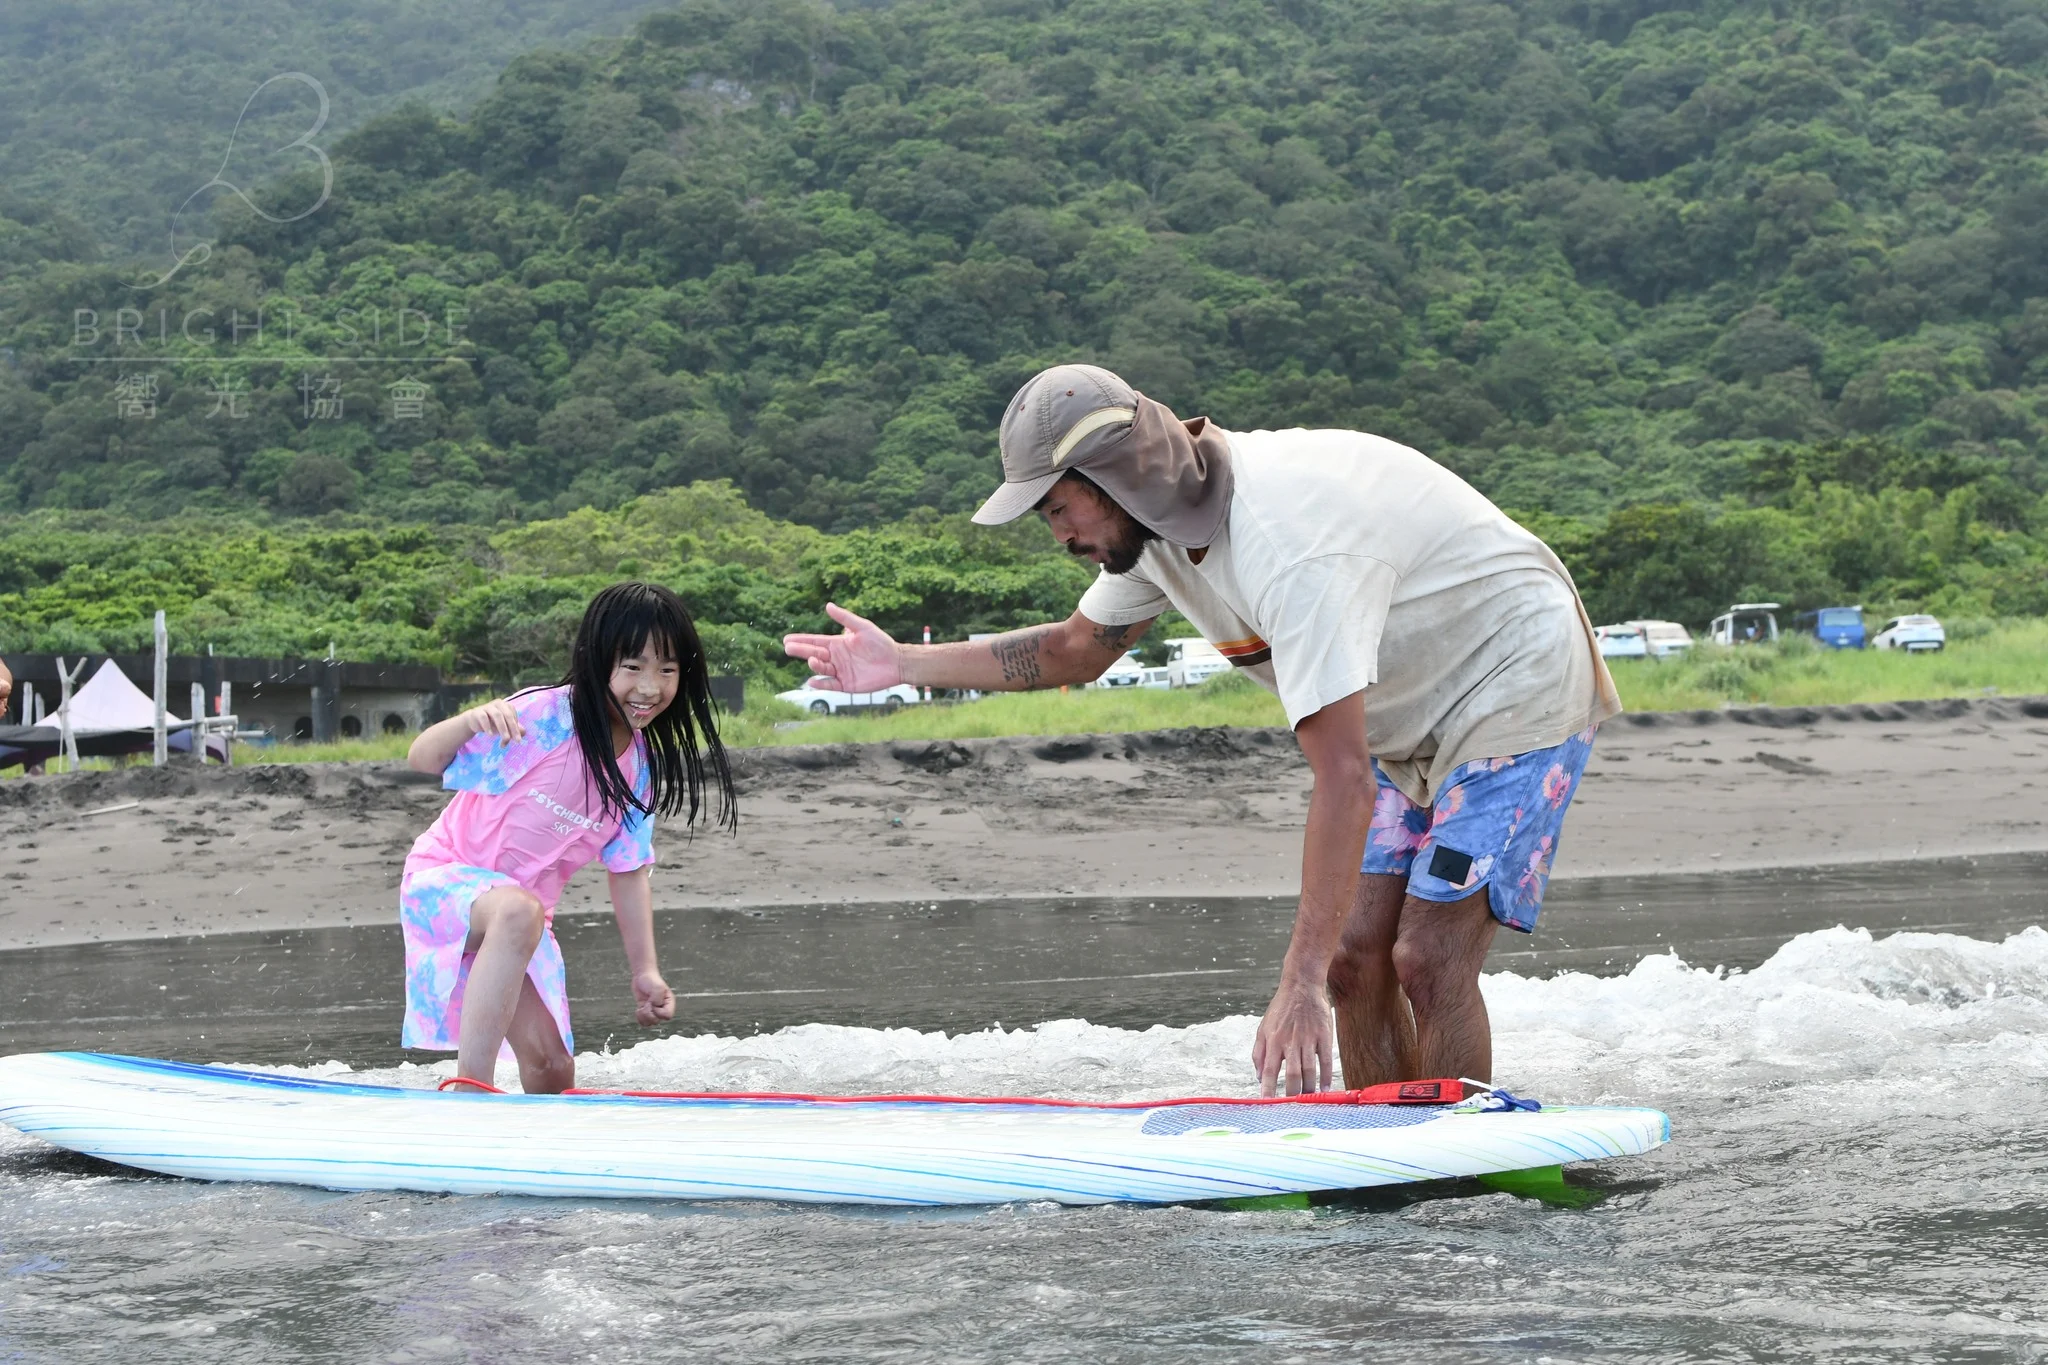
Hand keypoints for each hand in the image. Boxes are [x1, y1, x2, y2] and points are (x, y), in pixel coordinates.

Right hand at [465, 698, 524, 743]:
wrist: (474, 721)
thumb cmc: (492, 723)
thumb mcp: (504, 726)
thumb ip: (514, 729)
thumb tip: (523, 733)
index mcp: (506, 706)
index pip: (514, 717)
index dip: (516, 729)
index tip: (517, 740)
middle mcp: (498, 704)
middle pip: (508, 715)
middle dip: (513, 728)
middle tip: (517, 741)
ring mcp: (487, 706)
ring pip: (497, 715)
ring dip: (503, 728)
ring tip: (506, 739)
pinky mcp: (478, 712)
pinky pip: (483, 717)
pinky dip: (488, 726)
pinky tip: (490, 735)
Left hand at [632, 970, 674, 1025]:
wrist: (642, 976)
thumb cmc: (651, 980)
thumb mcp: (657, 988)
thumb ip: (657, 999)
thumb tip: (653, 1008)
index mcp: (669, 1003)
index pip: (667, 1016)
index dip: (659, 1012)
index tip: (652, 1002)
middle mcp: (662, 1008)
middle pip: (657, 1021)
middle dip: (649, 1014)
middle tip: (646, 1004)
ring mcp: (653, 1010)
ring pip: (650, 1023)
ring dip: (643, 1017)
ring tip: (641, 1008)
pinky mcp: (645, 1010)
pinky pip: (644, 1022)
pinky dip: (639, 1019)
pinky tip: (638, 1010)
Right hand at [782, 603, 904, 691]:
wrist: (896, 662)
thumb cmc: (881, 643)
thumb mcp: (863, 627)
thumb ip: (845, 618)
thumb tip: (828, 605)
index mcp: (837, 643)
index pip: (815, 641)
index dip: (801, 640)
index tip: (786, 639)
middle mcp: (836, 658)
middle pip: (814, 654)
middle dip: (800, 651)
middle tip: (787, 648)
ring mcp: (840, 672)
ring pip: (822, 669)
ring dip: (814, 665)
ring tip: (811, 660)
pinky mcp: (846, 685)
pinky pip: (830, 685)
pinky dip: (821, 684)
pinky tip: (812, 681)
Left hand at [1252, 977, 1336, 1095]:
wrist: (1302, 986)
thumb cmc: (1281, 1009)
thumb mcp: (1263, 1027)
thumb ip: (1258, 1052)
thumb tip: (1258, 1077)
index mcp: (1273, 1040)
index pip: (1269, 1071)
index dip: (1268, 1089)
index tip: (1268, 1104)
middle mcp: (1290, 1042)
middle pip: (1292, 1075)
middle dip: (1291, 1094)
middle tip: (1292, 1106)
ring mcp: (1309, 1039)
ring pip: (1309, 1071)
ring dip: (1309, 1089)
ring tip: (1308, 1101)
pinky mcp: (1324, 1036)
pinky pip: (1326, 1061)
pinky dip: (1326, 1077)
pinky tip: (1324, 1089)